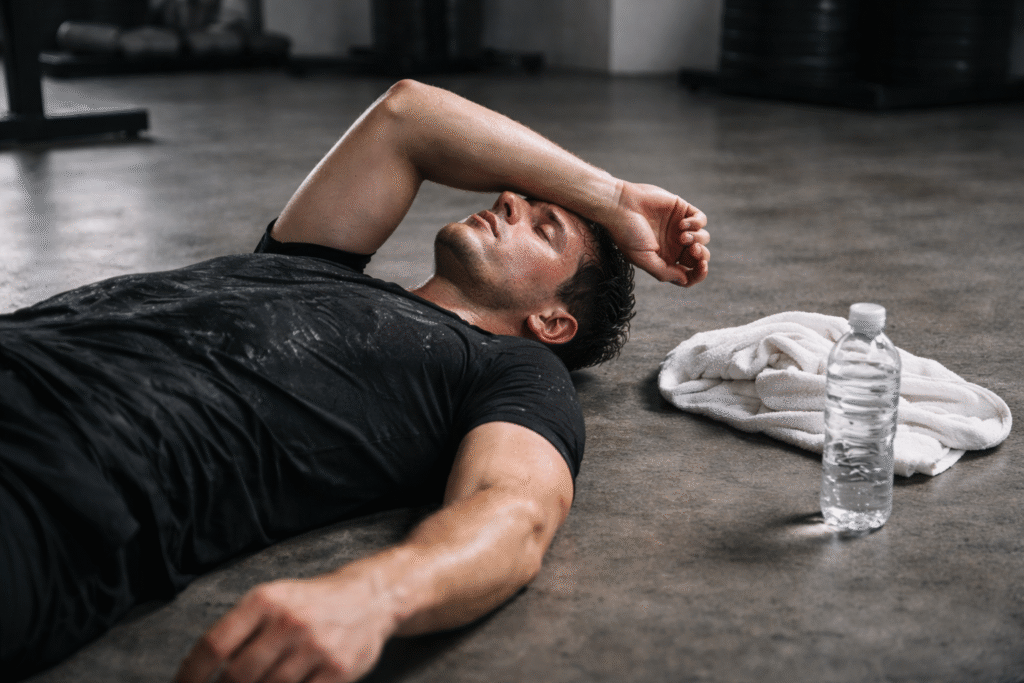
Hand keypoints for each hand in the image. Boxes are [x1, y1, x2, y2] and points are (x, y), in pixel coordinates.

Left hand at [173, 573, 395, 682]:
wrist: (370, 597)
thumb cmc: (312, 602)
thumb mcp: (274, 598)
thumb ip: (242, 630)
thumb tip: (205, 673)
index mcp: (266, 599)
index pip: (214, 644)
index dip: (190, 675)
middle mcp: (289, 621)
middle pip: (238, 676)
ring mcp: (315, 647)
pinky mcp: (337, 670)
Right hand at [610, 181, 709, 286]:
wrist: (620, 205)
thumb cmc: (627, 233)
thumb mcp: (643, 259)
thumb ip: (664, 272)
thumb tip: (684, 279)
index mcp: (665, 260)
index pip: (689, 274)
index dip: (699, 274)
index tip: (702, 267)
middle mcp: (674, 245)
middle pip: (700, 257)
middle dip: (701, 256)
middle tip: (692, 249)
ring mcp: (679, 228)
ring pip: (704, 238)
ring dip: (698, 238)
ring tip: (682, 234)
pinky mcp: (682, 210)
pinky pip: (701, 220)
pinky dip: (697, 223)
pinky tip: (683, 223)